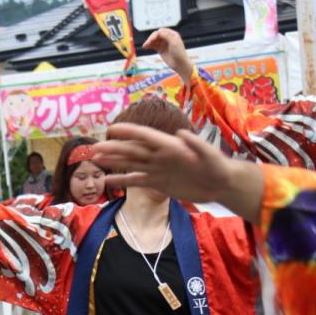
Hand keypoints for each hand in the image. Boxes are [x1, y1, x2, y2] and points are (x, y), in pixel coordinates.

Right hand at [95, 123, 263, 220]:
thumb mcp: (211, 155)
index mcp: (170, 146)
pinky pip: (137, 181)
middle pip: (133, 150)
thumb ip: (197, 145)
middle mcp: (160, 156)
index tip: (112, 129)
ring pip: (131, 164)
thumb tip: (181, 134)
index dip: (129, 132)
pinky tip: (108, 181)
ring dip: (114, 161)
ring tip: (96, 159)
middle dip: (114, 148)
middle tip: (95, 148)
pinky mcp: (158, 183)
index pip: (146, 136)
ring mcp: (157, 169)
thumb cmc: (218, 167)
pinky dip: (122, 180)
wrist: (220, 185)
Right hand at [143, 28, 192, 83]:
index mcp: (172, 34)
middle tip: (146, 44)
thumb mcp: (174, 42)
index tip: (152, 40)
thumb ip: (167, 35)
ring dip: (149, 42)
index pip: (161, 31)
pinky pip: (153, 45)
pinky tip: (145, 47)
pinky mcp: (160, 49)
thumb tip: (159, 31)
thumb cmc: (179, 53)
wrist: (180, 64)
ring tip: (144, 46)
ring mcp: (163, 43)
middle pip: (156, 35)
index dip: (155, 35)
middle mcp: (167, 38)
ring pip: (154, 40)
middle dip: (151, 38)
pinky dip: (149, 46)